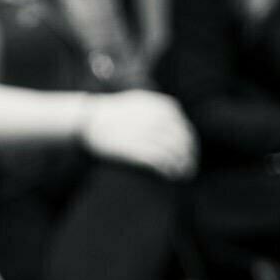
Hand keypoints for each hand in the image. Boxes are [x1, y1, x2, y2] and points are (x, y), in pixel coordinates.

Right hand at [78, 90, 197, 179]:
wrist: (90, 119)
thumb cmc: (114, 115)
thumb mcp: (142, 103)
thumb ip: (160, 112)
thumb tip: (177, 128)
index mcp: (164, 108)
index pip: (185, 130)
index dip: (190, 146)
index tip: (188, 157)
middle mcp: (160, 119)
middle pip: (183, 143)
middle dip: (189, 158)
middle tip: (189, 170)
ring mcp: (149, 133)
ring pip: (175, 153)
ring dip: (181, 166)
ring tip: (181, 176)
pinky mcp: (137, 147)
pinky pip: (160, 160)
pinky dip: (168, 169)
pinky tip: (170, 175)